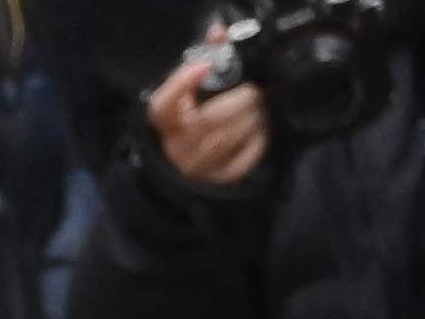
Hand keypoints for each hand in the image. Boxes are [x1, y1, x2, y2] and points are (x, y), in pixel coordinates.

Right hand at [147, 34, 273, 189]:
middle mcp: (176, 146)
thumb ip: (205, 61)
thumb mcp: (190, 95)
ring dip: (252, 118)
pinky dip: (257, 142)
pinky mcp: (217, 180)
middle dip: (239, 101)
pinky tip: (261, 129)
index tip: (204, 66)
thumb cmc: (191, 124)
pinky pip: (241, 160)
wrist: (188, 170)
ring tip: (261, 108)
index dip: (181, 85)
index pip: (163, 105)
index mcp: (166, 123)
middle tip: (256, 92)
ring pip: (227, 138)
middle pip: (207, 121)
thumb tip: (219, 32)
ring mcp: (196, 166)